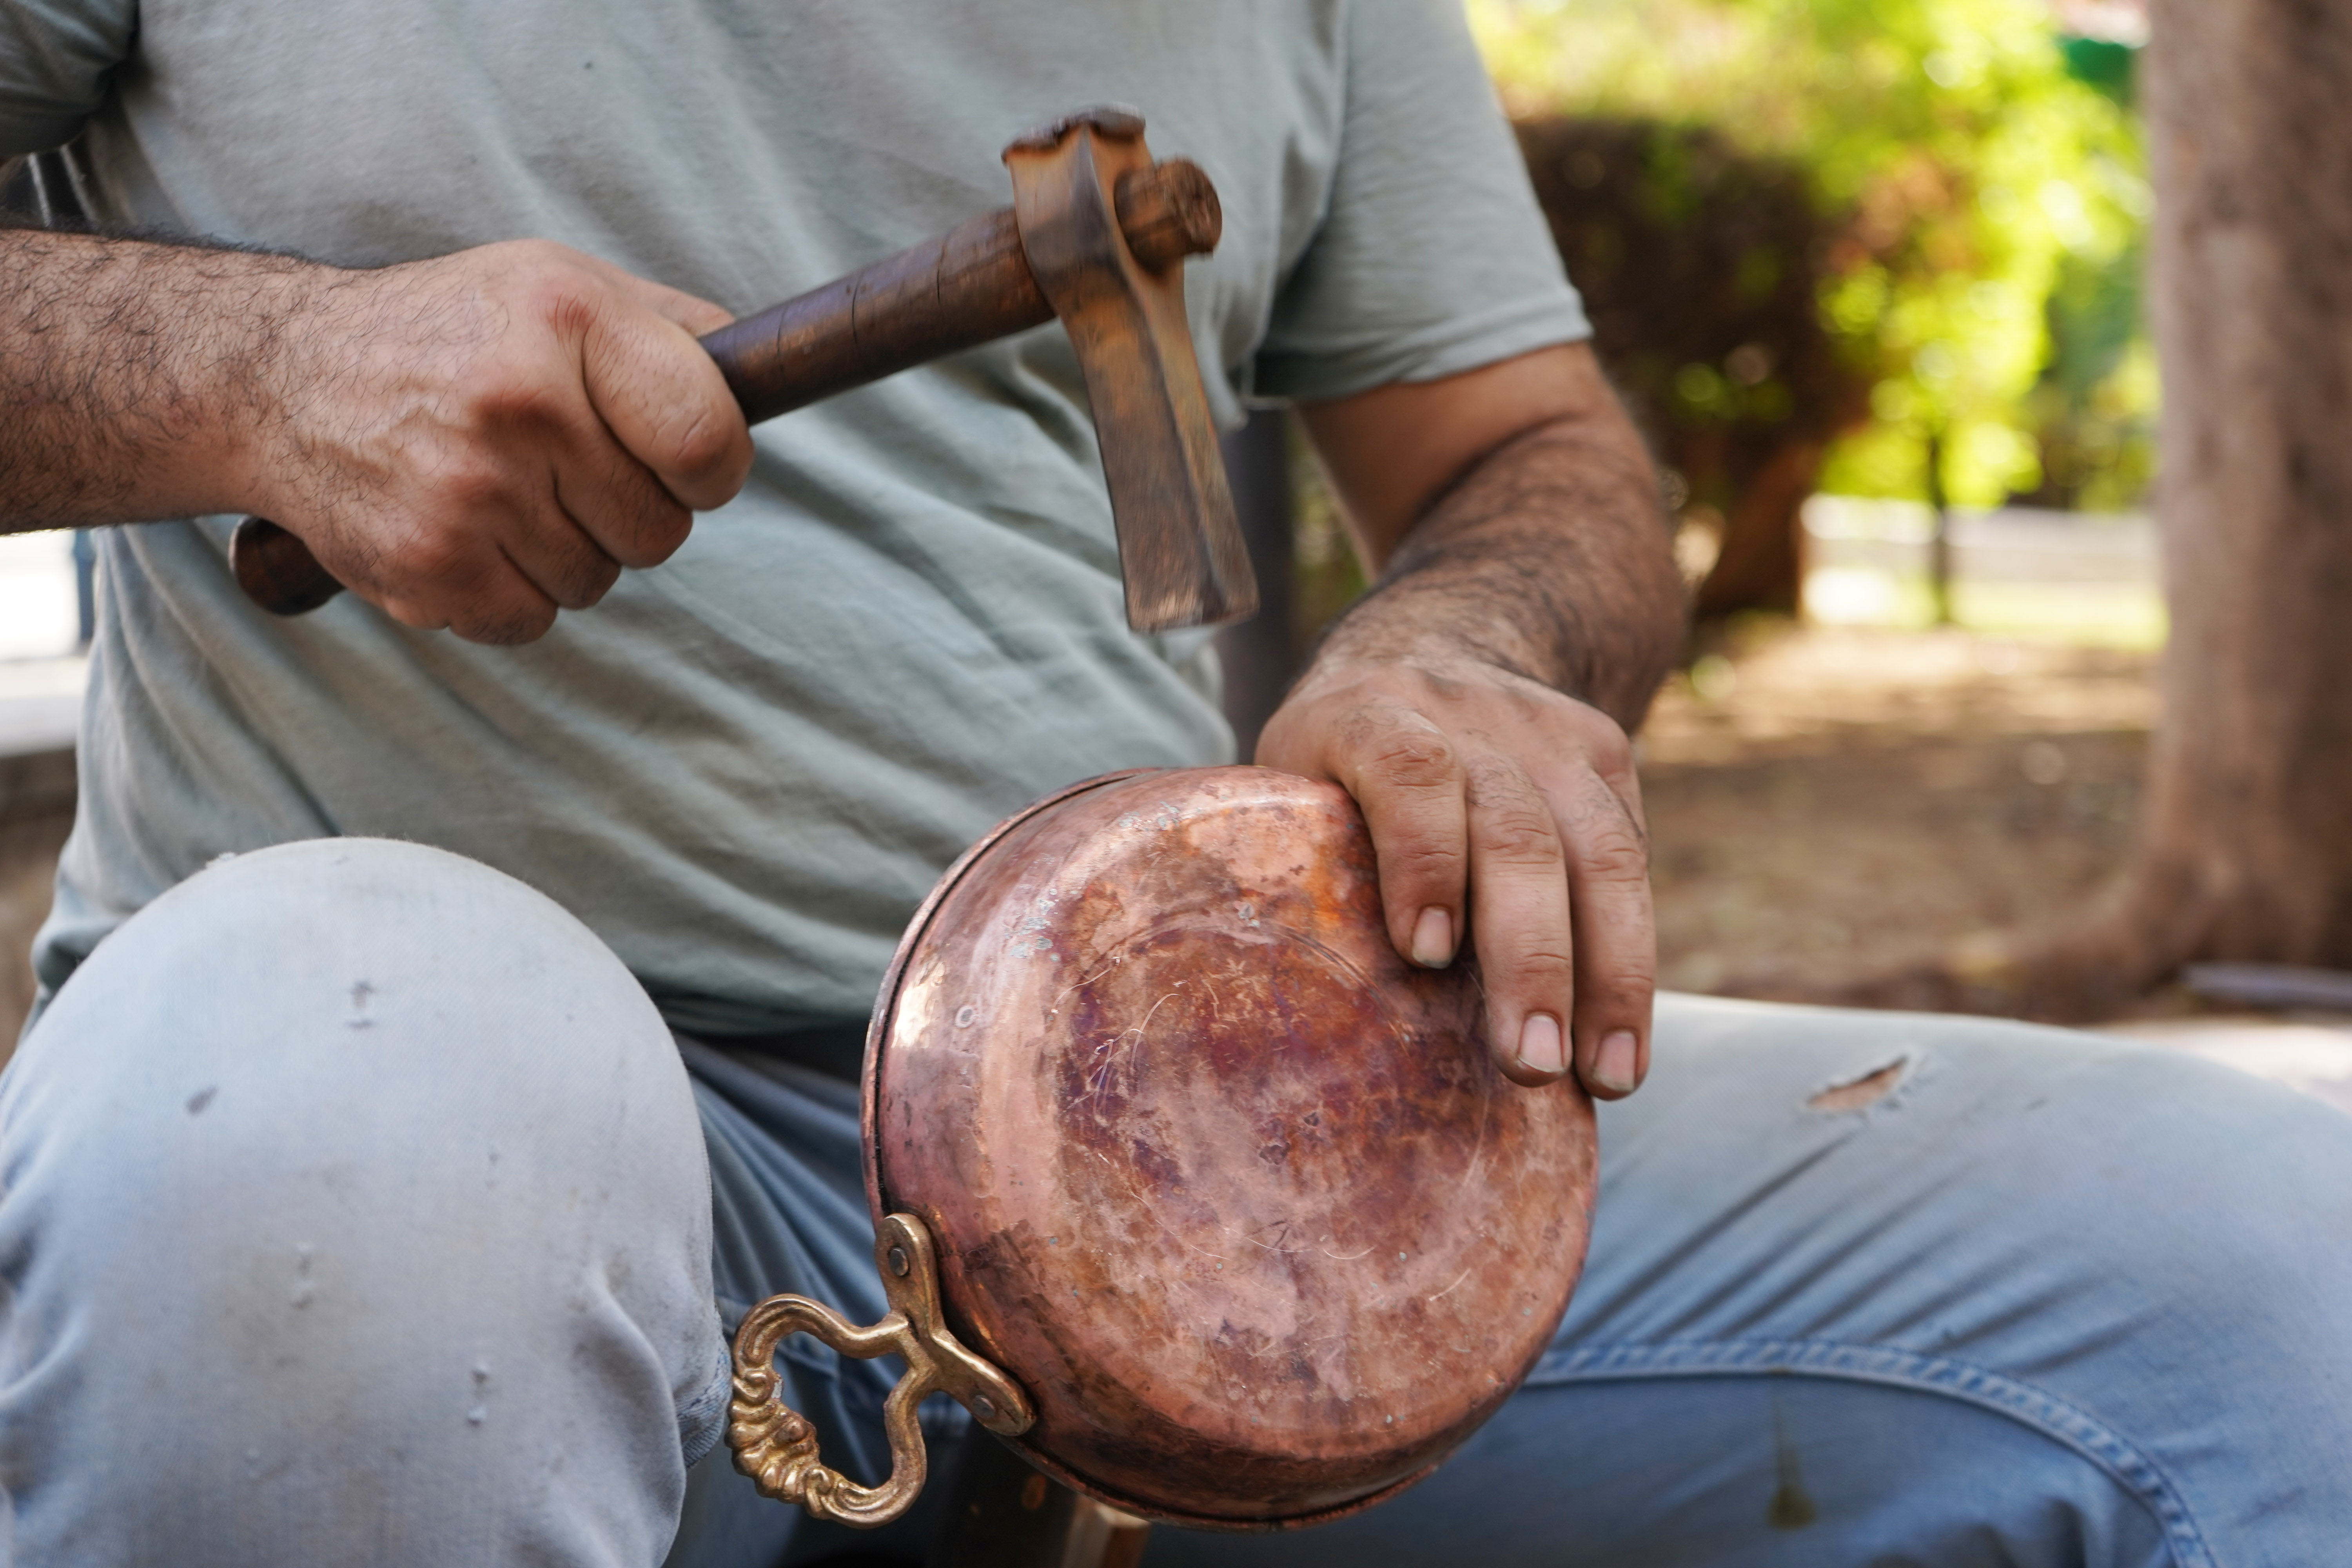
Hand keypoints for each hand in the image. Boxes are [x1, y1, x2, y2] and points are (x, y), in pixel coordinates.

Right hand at [250, 239, 752, 642]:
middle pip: (660, 530)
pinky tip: (469, 531)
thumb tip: (763, 381)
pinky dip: (512, 592)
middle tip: (566, 467)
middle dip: (630, 511)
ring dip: (567, 551)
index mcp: (567, 320)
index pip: (708, 442)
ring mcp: (469, 492)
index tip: (687, 463)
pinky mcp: (428, 567)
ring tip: (504, 488)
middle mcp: (518, 405)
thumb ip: (674, 333)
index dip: (714, 470)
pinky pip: (532, 621)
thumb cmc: (451, 332)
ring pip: (597, 581)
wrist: (283, 380)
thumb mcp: (562, 284)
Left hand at [1257, 646, 1653, 1097]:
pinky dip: (1631, 960)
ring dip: (1609, 975)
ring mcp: (1545, 731)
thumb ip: (1299, 865)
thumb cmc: (1333, 762)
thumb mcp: (1290, 783)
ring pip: (1601, 851)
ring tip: (1606, 1076)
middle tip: (1531, 1063)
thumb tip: (1309, 1024)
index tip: (1427, 954)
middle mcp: (1465, 713)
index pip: (1408, 769)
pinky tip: (1622, 1043)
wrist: (1432, 643)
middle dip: (1531, 957)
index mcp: (1367, 713)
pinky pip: (1632, 861)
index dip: (1423, 856)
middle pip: (1516, 831)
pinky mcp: (1604, 752)